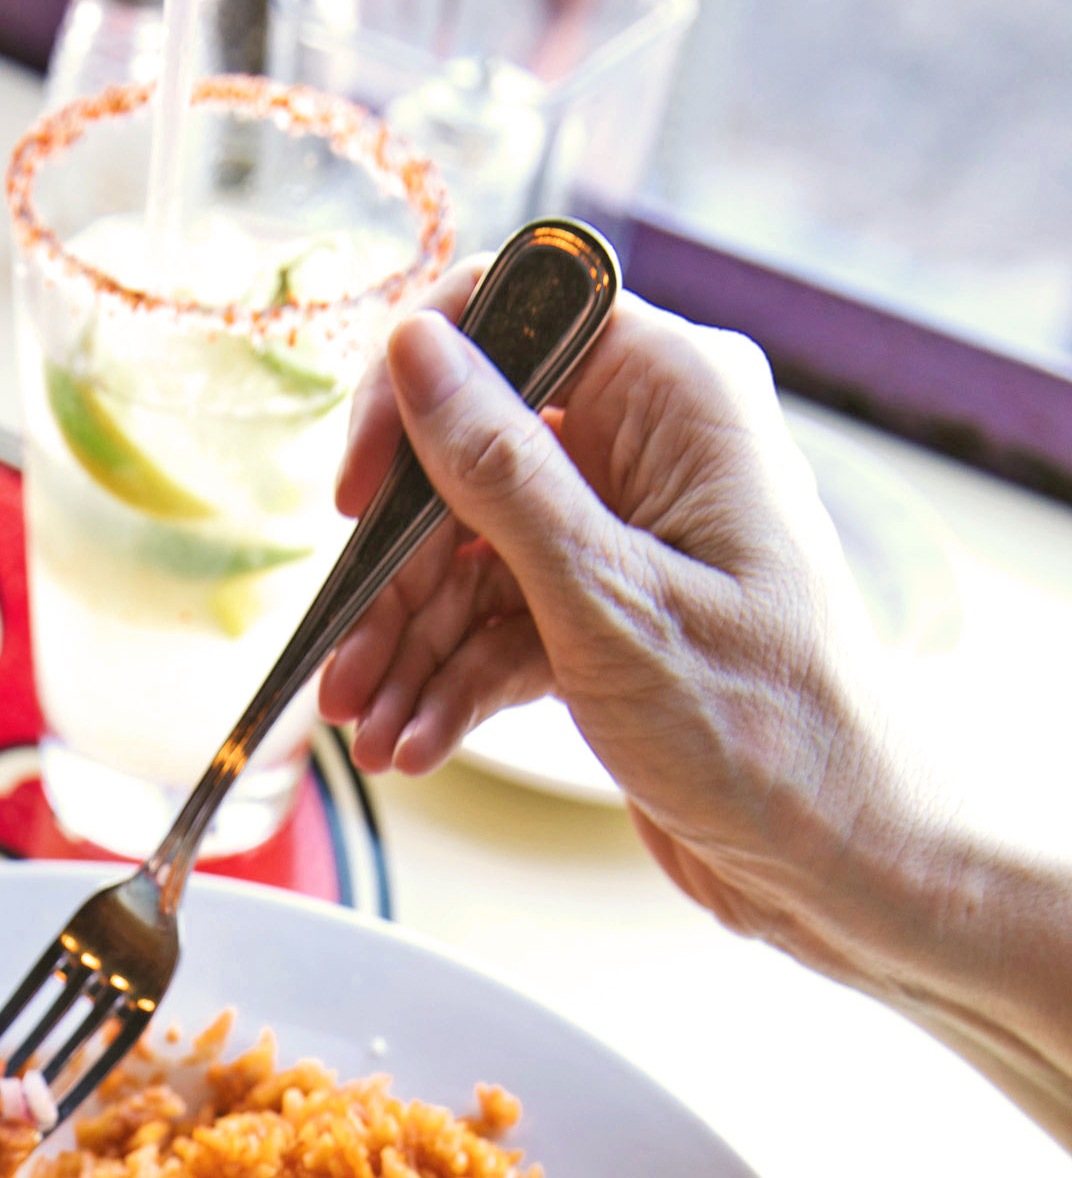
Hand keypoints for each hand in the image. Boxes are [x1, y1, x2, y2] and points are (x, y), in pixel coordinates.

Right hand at [317, 270, 924, 967]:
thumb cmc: (760, 728)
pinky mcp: (610, 617)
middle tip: (345, 671)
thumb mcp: (606, 598)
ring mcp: (628, 536)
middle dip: (395, 574)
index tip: (358, 497)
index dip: (415, 395)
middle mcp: (652, 448)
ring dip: (409, 646)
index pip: (511, 320)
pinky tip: (417, 745)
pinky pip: (500, 624)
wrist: (832, 857)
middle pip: (469, 464)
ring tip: (369, 732)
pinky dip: (453, 683)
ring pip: (472, 558)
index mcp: (676, 396)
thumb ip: (500, 471)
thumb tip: (416, 346)